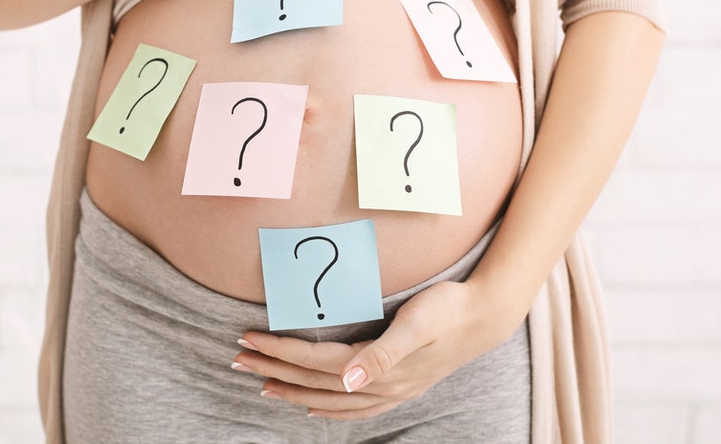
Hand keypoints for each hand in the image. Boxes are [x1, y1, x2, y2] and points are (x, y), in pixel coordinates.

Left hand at [231, 280, 515, 419]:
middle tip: (237, 359)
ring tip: (263, 385)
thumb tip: (347, 381)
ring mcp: (390, 391)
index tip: (248, 340)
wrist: (483, 317)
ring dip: (293, 391)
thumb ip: (381, 353)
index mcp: (378, 367)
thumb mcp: (416, 324)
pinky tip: (314, 409)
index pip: (315, 361)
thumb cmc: (447, 309)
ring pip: (329, 398)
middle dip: (273, 371)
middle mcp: (380, 386)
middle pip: (314, 381)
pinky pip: (355, 410)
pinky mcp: (399, 387)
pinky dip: (329, 411)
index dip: (279, 351)